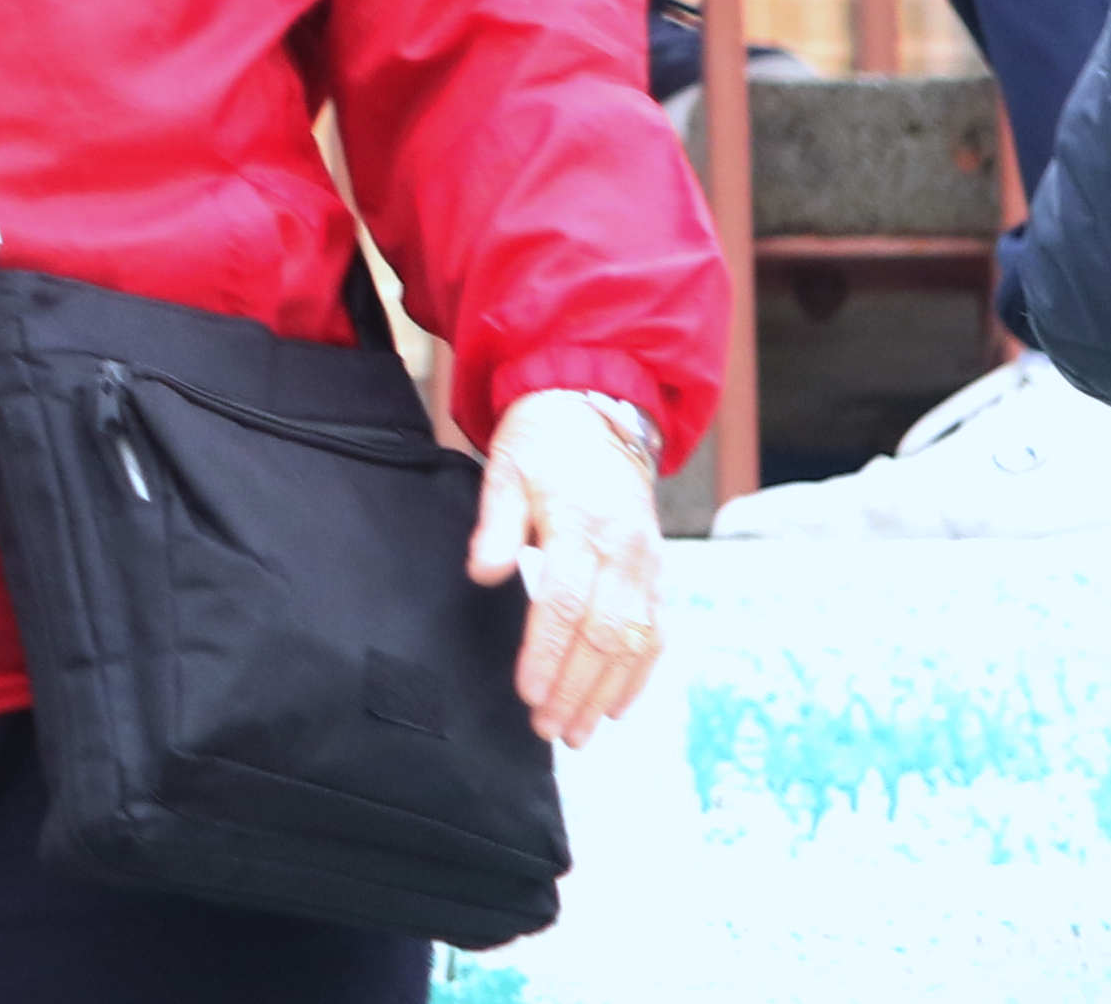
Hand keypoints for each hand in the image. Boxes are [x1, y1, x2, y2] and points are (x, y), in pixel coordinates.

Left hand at [466, 388, 670, 746]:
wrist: (597, 411)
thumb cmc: (542, 443)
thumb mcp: (505, 469)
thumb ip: (496, 525)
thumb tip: (484, 574)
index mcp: (582, 525)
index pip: (565, 604)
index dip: (547, 653)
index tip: (527, 693)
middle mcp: (624, 552)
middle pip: (604, 635)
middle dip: (576, 688)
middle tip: (548, 730)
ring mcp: (648, 565)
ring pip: (635, 643)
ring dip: (606, 693)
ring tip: (576, 733)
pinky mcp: (658, 573)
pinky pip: (658, 633)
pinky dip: (641, 675)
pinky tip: (616, 707)